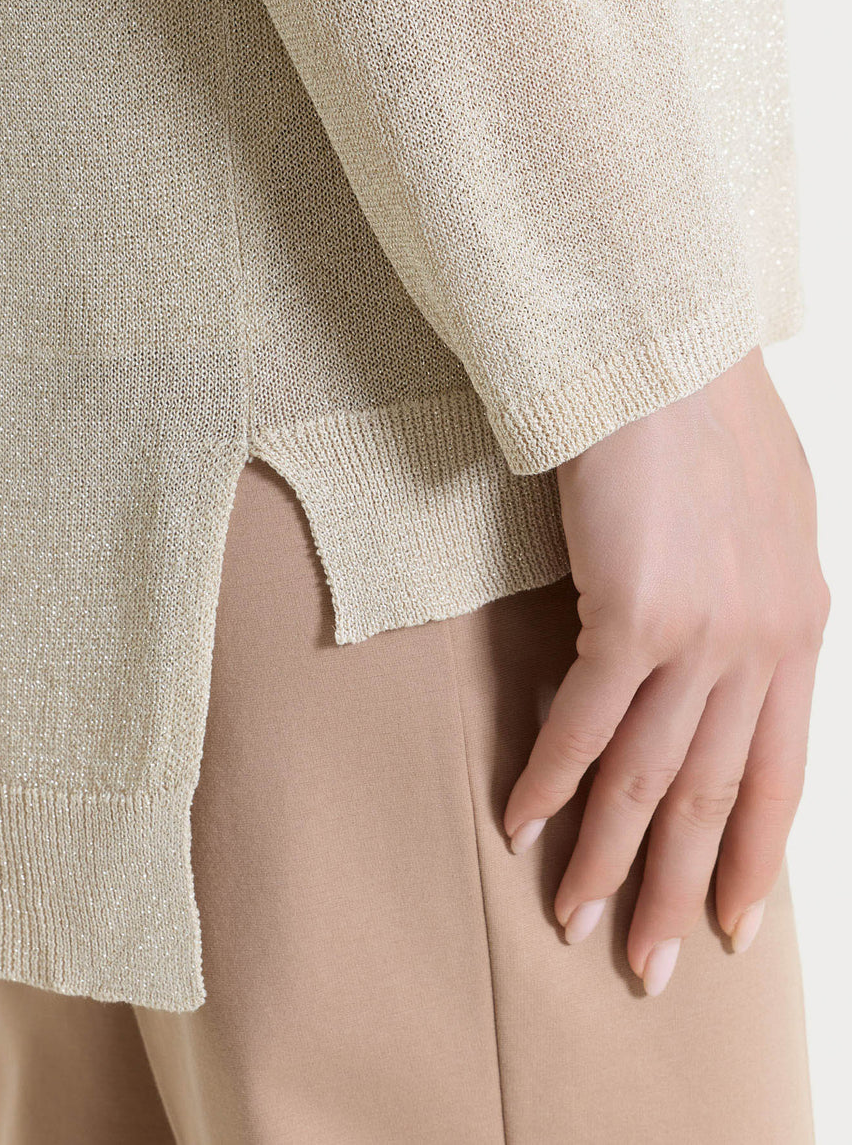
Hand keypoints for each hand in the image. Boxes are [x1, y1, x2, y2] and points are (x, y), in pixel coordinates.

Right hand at [502, 347, 829, 993]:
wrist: (662, 351)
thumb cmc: (701, 416)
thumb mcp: (767, 516)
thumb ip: (759, 596)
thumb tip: (724, 651)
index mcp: (799, 627)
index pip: (783, 775)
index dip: (755, 858)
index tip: (736, 925)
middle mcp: (763, 646)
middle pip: (715, 797)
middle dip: (682, 893)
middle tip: (652, 970)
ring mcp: (703, 635)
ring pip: (651, 778)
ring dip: (609, 859)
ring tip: (576, 923)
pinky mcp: (635, 614)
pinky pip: (585, 725)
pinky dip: (552, 781)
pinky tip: (521, 822)